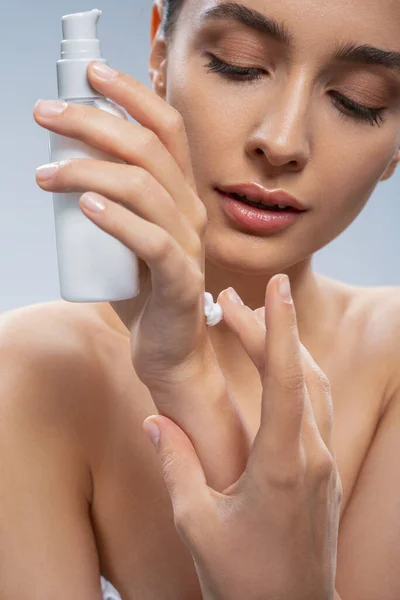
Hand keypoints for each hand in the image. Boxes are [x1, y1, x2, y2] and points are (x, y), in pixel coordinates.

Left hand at [34, 61, 211, 388]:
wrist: (168, 349)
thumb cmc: (143, 290)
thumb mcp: (127, 234)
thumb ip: (110, 200)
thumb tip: (65, 165)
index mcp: (180, 194)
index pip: (166, 128)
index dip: (132, 94)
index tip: (91, 75)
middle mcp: (190, 212)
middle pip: (148, 148)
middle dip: (93, 121)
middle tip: (45, 113)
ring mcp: (189, 245)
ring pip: (144, 189)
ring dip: (88, 171)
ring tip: (45, 174)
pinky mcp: (180, 280)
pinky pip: (151, 242)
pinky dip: (116, 219)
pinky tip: (85, 206)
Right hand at [143, 274, 342, 599]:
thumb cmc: (242, 580)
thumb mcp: (196, 523)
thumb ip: (176, 464)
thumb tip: (156, 418)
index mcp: (281, 465)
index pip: (285, 379)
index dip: (279, 327)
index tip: (274, 286)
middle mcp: (311, 456)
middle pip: (298, 372)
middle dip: (268, 328)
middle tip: (230, 298)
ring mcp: (323, 463)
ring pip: (313, 387)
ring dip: (284, 349)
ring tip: (251, 322)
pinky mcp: (324, 471)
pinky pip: (315, 408)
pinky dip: (295, 376)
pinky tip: (275, 369)